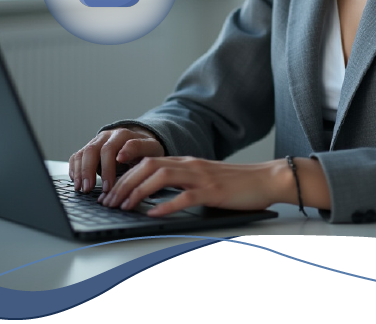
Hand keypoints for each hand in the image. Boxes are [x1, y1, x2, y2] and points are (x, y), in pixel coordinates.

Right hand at [68, 127, 164, 194]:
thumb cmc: (146, 149)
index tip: (108, 184)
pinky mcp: (90, 148)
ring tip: (82, 188)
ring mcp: (98, 141)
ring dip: (81, 171)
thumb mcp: (150, 149)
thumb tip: (121, 156)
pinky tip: (75, 181)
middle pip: (94, 150)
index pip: (112, 148)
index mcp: (124, 135)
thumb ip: (138, 149)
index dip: (109, 166)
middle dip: (90, 171)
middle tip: (90, 188)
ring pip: (84, 152)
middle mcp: (108, 136)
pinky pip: (77, 155)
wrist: (141, 142)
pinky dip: (74, 168)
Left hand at [99, 156, 293, 216]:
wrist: (266, 178)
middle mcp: (190, 165)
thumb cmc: (237, 183)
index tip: (111, 191)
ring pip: (161, 177)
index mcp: (187, 162)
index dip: (126, 176)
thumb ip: (184, 183)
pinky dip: (166, 205)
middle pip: (149, 166)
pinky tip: (153, 213)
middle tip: (109, 201)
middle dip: (124, 183)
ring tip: (124, 206)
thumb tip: (157, 196)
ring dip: (138, 191)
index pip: (148, 162)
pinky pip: (185, 197)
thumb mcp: (205, 178)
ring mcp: (201, 177)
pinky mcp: (212, 191)